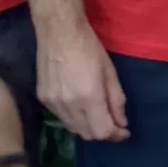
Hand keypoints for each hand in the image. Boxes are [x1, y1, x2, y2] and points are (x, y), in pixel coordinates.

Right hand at [38, 19, 128, 142]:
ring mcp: (53, 103)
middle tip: (113, 123)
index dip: (115, 135)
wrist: (58, 31)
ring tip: (97, 115)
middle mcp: (69, 105)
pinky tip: (80, 106)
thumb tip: (122, 123)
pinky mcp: (43, 98)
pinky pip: (62, 118)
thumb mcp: (110, 72)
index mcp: (88, 96)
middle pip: (87, 134)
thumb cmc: (89, 47)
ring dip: (88, 127)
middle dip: (103, 133)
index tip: (124, 131)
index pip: (102, 132)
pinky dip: (74, 118)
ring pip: (73, 129)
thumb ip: (116, 100)